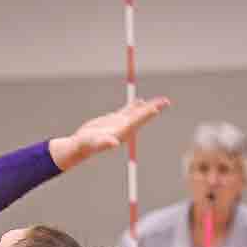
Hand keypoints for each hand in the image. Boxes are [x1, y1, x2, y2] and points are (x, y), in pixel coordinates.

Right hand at [49, 97, 169, 170]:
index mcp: (122, 132)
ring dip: (149, 106)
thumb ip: (105, 143)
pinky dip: (135, 106)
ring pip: (138, 113)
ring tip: (162, 101)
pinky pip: (128, 111)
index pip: (137, 121)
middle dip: (154, 108)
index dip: (146, 115)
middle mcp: (124, 128)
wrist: (81, 145)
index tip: (156, 108)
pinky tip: (140, 101)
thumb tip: (114, 144)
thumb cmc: (87, 145)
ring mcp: (120, 124)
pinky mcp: (114, 120)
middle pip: (142, 116)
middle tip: (166, 101)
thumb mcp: (95, 143)